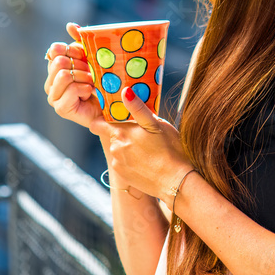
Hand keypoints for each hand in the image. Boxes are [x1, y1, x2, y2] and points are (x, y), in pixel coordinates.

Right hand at [44, 22, 102, 130]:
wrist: (114, 106)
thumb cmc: (104, 80)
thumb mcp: (93, 56)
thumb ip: (81, 40)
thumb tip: (70, 25)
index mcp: (54, 67)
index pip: (55, 50)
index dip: (72, 50)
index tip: (86, 56)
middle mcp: (50, 81)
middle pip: (59, 62)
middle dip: (80, 65)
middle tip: (92, 73)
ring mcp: (53, 96)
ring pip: (64, 75)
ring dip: (84, 78)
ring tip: (93, 84)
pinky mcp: (60, 108)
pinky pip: (72, 88)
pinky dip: (85, 88)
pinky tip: (91, 93)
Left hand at [90, 85, 192, 199]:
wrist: (176, 182)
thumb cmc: (170, 150)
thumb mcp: (156, 124)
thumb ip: (138, 108)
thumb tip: (125, 91)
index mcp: (120, 133)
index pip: (98, 124)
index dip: (103, 119)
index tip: (114, 117)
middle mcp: (114, 149)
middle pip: (112, 136)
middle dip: (124, 133)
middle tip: (144, 134)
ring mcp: (118, 164)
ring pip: (119, 149)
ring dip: (129, 147)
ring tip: (149, 149)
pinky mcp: (124, 177)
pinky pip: (123, 163)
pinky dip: (132, 160)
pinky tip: (148, 161)